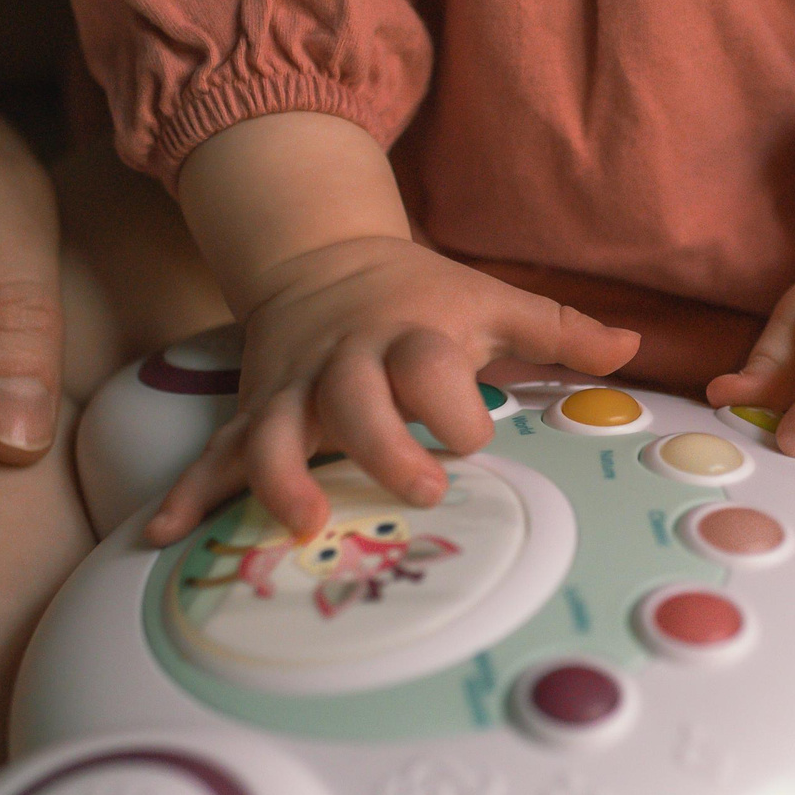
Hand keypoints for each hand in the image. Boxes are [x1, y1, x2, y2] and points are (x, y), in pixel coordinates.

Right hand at [145, 236, 638, 543]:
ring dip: (283, 477)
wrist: (320, 258)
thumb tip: (631, 349)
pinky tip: (164, 536)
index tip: (474, 434)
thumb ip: (559, 331)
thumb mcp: (491, 299)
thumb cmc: (420, 295)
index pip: (428, 361)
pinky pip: (216, 454)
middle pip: (354, 398)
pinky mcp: (256, 414)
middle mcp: (345, 360)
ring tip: (298, 525)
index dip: (450, 399)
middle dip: (381, 444)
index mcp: (409, 332)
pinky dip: (188, 494)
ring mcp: (293, 390)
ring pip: (279, 431)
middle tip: (419, 488)